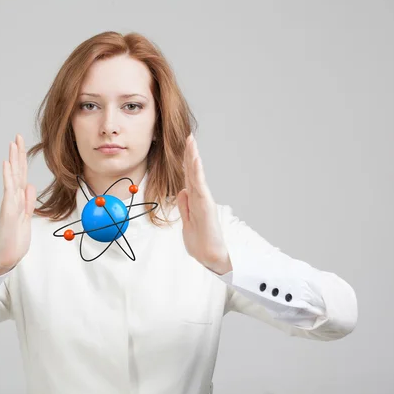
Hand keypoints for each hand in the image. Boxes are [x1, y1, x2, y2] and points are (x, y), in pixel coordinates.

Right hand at [0, 134, 36, 274]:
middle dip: (17, 154)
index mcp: (19, 200)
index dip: (22, 160)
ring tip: (12, 144)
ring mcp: (10, 203)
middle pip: (17, 172)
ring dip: (13, 160)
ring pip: (13, 178)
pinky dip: (8, 177)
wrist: (6, 257)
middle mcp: (13, 198)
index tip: (21, 145)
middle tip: (17, 136)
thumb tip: (30, 185)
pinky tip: (7, 164)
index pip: (21, 176)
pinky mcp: (9, 211)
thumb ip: (28, 202)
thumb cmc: (15, 239)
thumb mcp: (26, 218)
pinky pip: (9, 191)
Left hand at [176, 134, 231, 274]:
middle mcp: (200, 198)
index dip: (186, 162)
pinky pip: (200, 187)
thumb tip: (182, 191)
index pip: (189, 178)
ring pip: (197, 176)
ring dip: (194, 159)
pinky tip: (195, 162)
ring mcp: (204, 201)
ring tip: (192, 144)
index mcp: (195, 201)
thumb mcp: (187, 221)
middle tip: (189, 137)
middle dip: (191, 154)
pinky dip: (197, 174)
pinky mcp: (206, 207)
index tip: (185, 147)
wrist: (211, 257)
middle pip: (193, 172)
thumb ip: (185, 206)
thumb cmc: (200, 242)